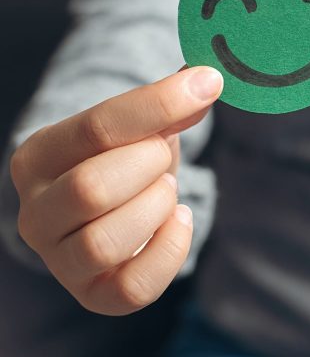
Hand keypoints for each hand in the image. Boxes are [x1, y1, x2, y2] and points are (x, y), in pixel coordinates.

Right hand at [10, 67, 222, 314]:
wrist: (115, 206)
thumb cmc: (126, 158)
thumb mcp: (142, 125)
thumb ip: (170, 105)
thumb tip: (204, 81)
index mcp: (39, 156)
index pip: (96, 127)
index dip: (159, 104)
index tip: (207, 83)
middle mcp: (35, 212)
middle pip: (91, 189)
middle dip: (149, 165)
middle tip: (162, 157)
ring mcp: (59, 260)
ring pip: (104, 243)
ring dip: (154, 209)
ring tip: (165, 190)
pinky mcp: (92, 295)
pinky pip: (131, 290)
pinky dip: (169, 252)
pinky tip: (179, 220)